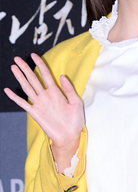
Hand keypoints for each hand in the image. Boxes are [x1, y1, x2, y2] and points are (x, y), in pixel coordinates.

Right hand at [4, 54, 83, 169]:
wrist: (70, 135)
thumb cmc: (75, 120)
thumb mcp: (76, 102)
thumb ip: (69, 89)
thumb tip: (62, 75)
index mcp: (57, 92)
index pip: (46, 75)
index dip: (40, 65)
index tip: (34, 55)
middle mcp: (46, 96)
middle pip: (33, 79)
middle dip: (25, 68)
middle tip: (17, 59)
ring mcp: (39, 104)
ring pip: (27, 87)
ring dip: (20, 78)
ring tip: (13, 68)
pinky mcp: (35, 113)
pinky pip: (23, 103)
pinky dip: (15, 97)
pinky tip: (7, 90)